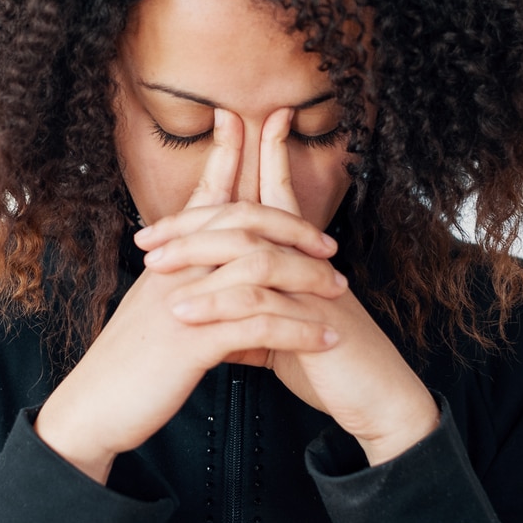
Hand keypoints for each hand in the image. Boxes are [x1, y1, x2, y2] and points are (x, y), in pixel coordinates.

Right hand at [34, 110, 347, 482]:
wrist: (91, 408)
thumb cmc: (126, 367)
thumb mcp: (153, 316)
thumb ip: (184, 290)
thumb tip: (215, 285)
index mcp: (164, 261)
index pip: (199, 200)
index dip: (221, 159)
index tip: (240, 122)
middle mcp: (172, 271)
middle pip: (239, 225)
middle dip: (290, 225)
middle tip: (330, 241)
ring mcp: (182, 302)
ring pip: (256, 271)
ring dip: (306, 280)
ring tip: (339, 291)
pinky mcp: (191, 342)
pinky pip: (259, 326)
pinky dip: (298, 329)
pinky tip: (325, 338)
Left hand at [139, 108, 438, 465]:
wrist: (376, 401)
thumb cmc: (329, 365)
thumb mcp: (278, 334)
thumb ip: (245, 315)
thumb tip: (208, 311)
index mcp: (300, 258)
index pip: (276, 195)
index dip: (262, 154)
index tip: (229, 121)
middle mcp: (309, 261)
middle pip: (250, 218)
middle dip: (195, 220)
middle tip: (145, 235)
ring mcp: (315, 286)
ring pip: (250, 253)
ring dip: (197, 257)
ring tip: (154, 269)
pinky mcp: (317, 319)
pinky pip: (259, 302)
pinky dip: (216, 304)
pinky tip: (182, 312)